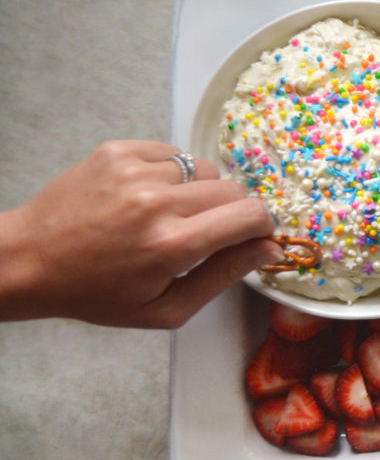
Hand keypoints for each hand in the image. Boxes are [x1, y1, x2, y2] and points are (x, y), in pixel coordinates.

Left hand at [0, 140, 279, 327]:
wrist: (29, 260)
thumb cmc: (98, 293)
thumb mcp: (166, 309)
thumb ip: (224, 276)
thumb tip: (270, 248)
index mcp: (173, 246)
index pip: (251, 215)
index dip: (261, 227)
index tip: (251, 237)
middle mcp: (157, 202)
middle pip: (234, 191)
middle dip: (232, 213)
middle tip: (204, 233)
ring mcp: (136, 171)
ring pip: (205, 170)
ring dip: (199, 192)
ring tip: (168, 214)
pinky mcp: (119, 151)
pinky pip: (173, 154)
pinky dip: (172, 174)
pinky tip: (147, 196)